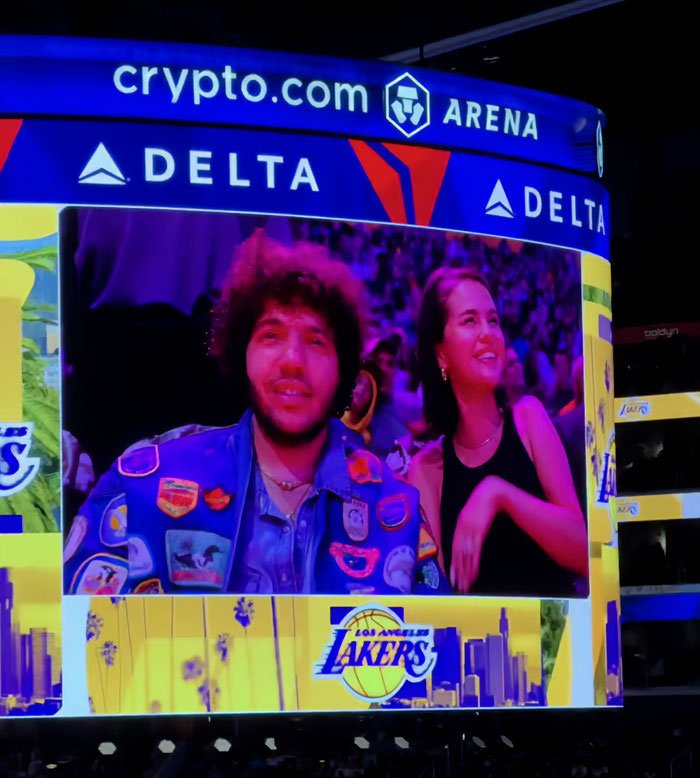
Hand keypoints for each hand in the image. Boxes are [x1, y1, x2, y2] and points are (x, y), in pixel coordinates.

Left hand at [450, 476, 500, 592]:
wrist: (491, 491)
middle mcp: (462, 530)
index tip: (453, 577)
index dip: (454, 564)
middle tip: (458, 586)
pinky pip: (475, 550)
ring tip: (465, 584)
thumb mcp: (470, 514)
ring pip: (466, 556)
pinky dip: (473, 563)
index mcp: (459, 526)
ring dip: (465, 571)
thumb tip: (465, 541)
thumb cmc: (481, 502)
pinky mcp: (479, 531)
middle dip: (459, 571)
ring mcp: (470, 531)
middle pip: (459, 555)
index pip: (454, 550)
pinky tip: (473, 573)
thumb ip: (466, 527)